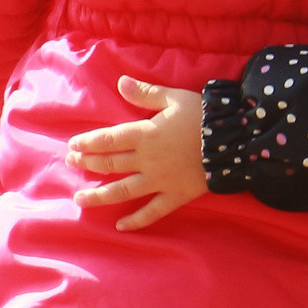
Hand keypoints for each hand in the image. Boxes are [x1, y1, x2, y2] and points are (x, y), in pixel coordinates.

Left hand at [67, 77, 205, 229]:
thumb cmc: (204, 116)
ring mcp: (160, 181)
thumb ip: (145, 93)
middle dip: (89, 164)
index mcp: (145, 134)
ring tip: (80, 199)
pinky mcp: (176, 195)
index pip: (108, 140)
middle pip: (111, 164)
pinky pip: (153, 211)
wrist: (235, 141)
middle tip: (72, 163)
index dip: (88, 143)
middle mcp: (147, 160)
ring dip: (100, 195)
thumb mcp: (174, 98)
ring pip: (123, 191)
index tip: (73, 146)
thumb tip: (120, 82)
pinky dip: (137, 220)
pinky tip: (121, 225)